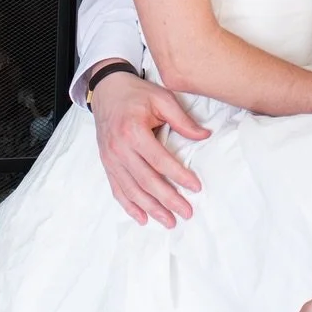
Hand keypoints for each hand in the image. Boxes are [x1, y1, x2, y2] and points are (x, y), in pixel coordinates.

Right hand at [90, 70, 210, 227]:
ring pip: (132, 190)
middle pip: (146, 181)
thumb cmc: (136, 93)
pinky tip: (143, 218)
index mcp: (133, 131)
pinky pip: (117, 189)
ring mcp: (111, 159)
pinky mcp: (107, 164)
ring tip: (169, 221)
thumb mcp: (162, 98)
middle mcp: (119, 148)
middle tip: (187, 212)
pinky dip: (129, 206)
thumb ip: (182, 120)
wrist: (107, 90)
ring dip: (151, 209)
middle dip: (168, 199)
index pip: (160, 160)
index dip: (178, 176)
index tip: (196, 188)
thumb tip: (204, 136)